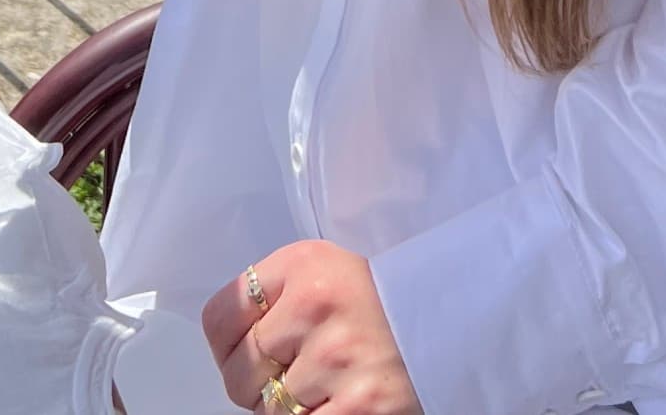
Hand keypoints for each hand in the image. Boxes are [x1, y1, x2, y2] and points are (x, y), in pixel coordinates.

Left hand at [204, 244, 419, 414]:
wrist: (446, 318)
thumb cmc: (375, 298)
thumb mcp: (321, 268)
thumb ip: (272, 295)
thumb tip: (227, 344)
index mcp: (301, 266)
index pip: (219, 317)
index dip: (226, 346)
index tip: (245, 350)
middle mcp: (315, 306)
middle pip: (240, 375)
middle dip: (258, 386)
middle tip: (292, 375)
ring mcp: (337, 360)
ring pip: (271, 412)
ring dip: (290, 411)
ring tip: (324, 388)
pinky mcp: (360, 406)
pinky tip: (337, 403)